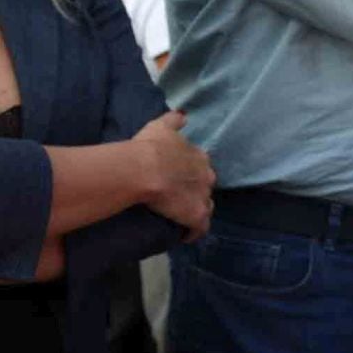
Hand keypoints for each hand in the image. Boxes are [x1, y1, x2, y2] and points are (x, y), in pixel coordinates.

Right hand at [132, 111, 215, 241]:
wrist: (146, 169)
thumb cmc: (151, 147)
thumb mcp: (161, 126)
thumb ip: (173, 121)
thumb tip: (183, 116)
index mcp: (199, 157)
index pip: (201, 165)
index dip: (191, 171)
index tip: (180, 175)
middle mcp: (206, 176)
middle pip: (205, 185)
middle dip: (196, 189)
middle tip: (179, 195)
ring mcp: (203, 197)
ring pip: (206, 206)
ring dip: (196, 210)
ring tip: (182, 215)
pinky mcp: (197, 216)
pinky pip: (199, 228)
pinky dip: (193, 232)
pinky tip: (185, 235)